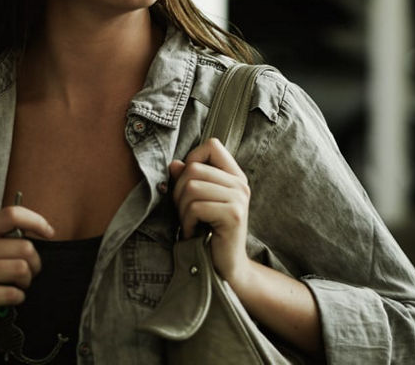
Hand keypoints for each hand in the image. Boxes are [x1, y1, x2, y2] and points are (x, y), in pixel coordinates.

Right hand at [0, 206, 53, 363]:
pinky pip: (11, 294)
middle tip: (29, 273)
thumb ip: (0, 237)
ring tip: (19, 285)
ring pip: (21, 269)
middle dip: (35, 264)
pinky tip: (9, 299)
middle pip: (25, 247)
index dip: (37, 221)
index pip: (12, 214)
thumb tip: (41, 232)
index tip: (49, 233)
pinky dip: (17, 298)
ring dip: (27, 281)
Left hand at [169, 138, 252, 287]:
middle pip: (194, 168)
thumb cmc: (207, 234)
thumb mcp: (196, 203)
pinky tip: (194, 233)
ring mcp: (238, 198)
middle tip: (186, 214)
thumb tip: (174, 164)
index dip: (192, 159)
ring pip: (192, 187)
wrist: (225, 268)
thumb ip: (188, 180)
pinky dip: (187, 223)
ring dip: (182, 210)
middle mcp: (240, 183)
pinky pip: (196, 207)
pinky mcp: (233, 215)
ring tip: (191, 223)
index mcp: (234, 176)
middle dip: (179, 192)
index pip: (211, 145)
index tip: (188, 184)